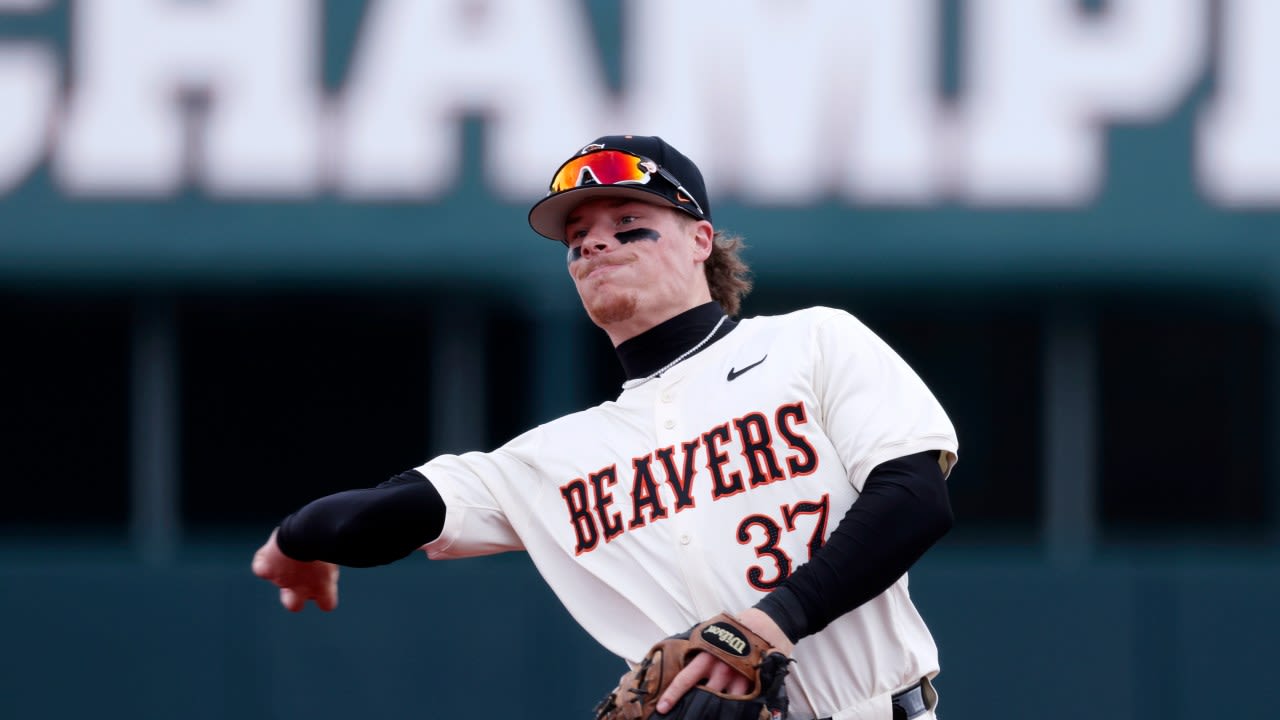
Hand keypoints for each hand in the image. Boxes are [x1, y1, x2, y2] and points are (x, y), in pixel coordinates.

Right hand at [251, 528, 339, 611]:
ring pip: (279, 580)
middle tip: (300, 572)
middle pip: (294, 605)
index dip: (323, 595)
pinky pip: (260, 567)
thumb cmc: (327, 538)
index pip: (327, 604)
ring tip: (291, 546)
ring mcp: (282, 581)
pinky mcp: (266, 570)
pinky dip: (263, 559)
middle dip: (295, 594)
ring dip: (282, 567)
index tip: (324, 580)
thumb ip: (329, 564)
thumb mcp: (335, 553)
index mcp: (323, 586)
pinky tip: (272, 547)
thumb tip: (329, 560)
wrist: (307, 534)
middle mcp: (301, 589)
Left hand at [655, 608, 793, 713]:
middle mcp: (722, 669)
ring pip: (724, 703)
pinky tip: (730, 712)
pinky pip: (743, 702)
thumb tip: (681, 665)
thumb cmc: (734, 629)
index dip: (672, 695)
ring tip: (709, 715)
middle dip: (696, 708)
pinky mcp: (754, 683)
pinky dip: (735, 708)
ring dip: (716, 710)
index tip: (663, 708)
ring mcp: (739, 678)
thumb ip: (698, 652)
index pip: (685, 679)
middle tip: (686, 715)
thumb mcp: (711, 635)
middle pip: (705, 696)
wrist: (765, 623)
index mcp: (707, 657)